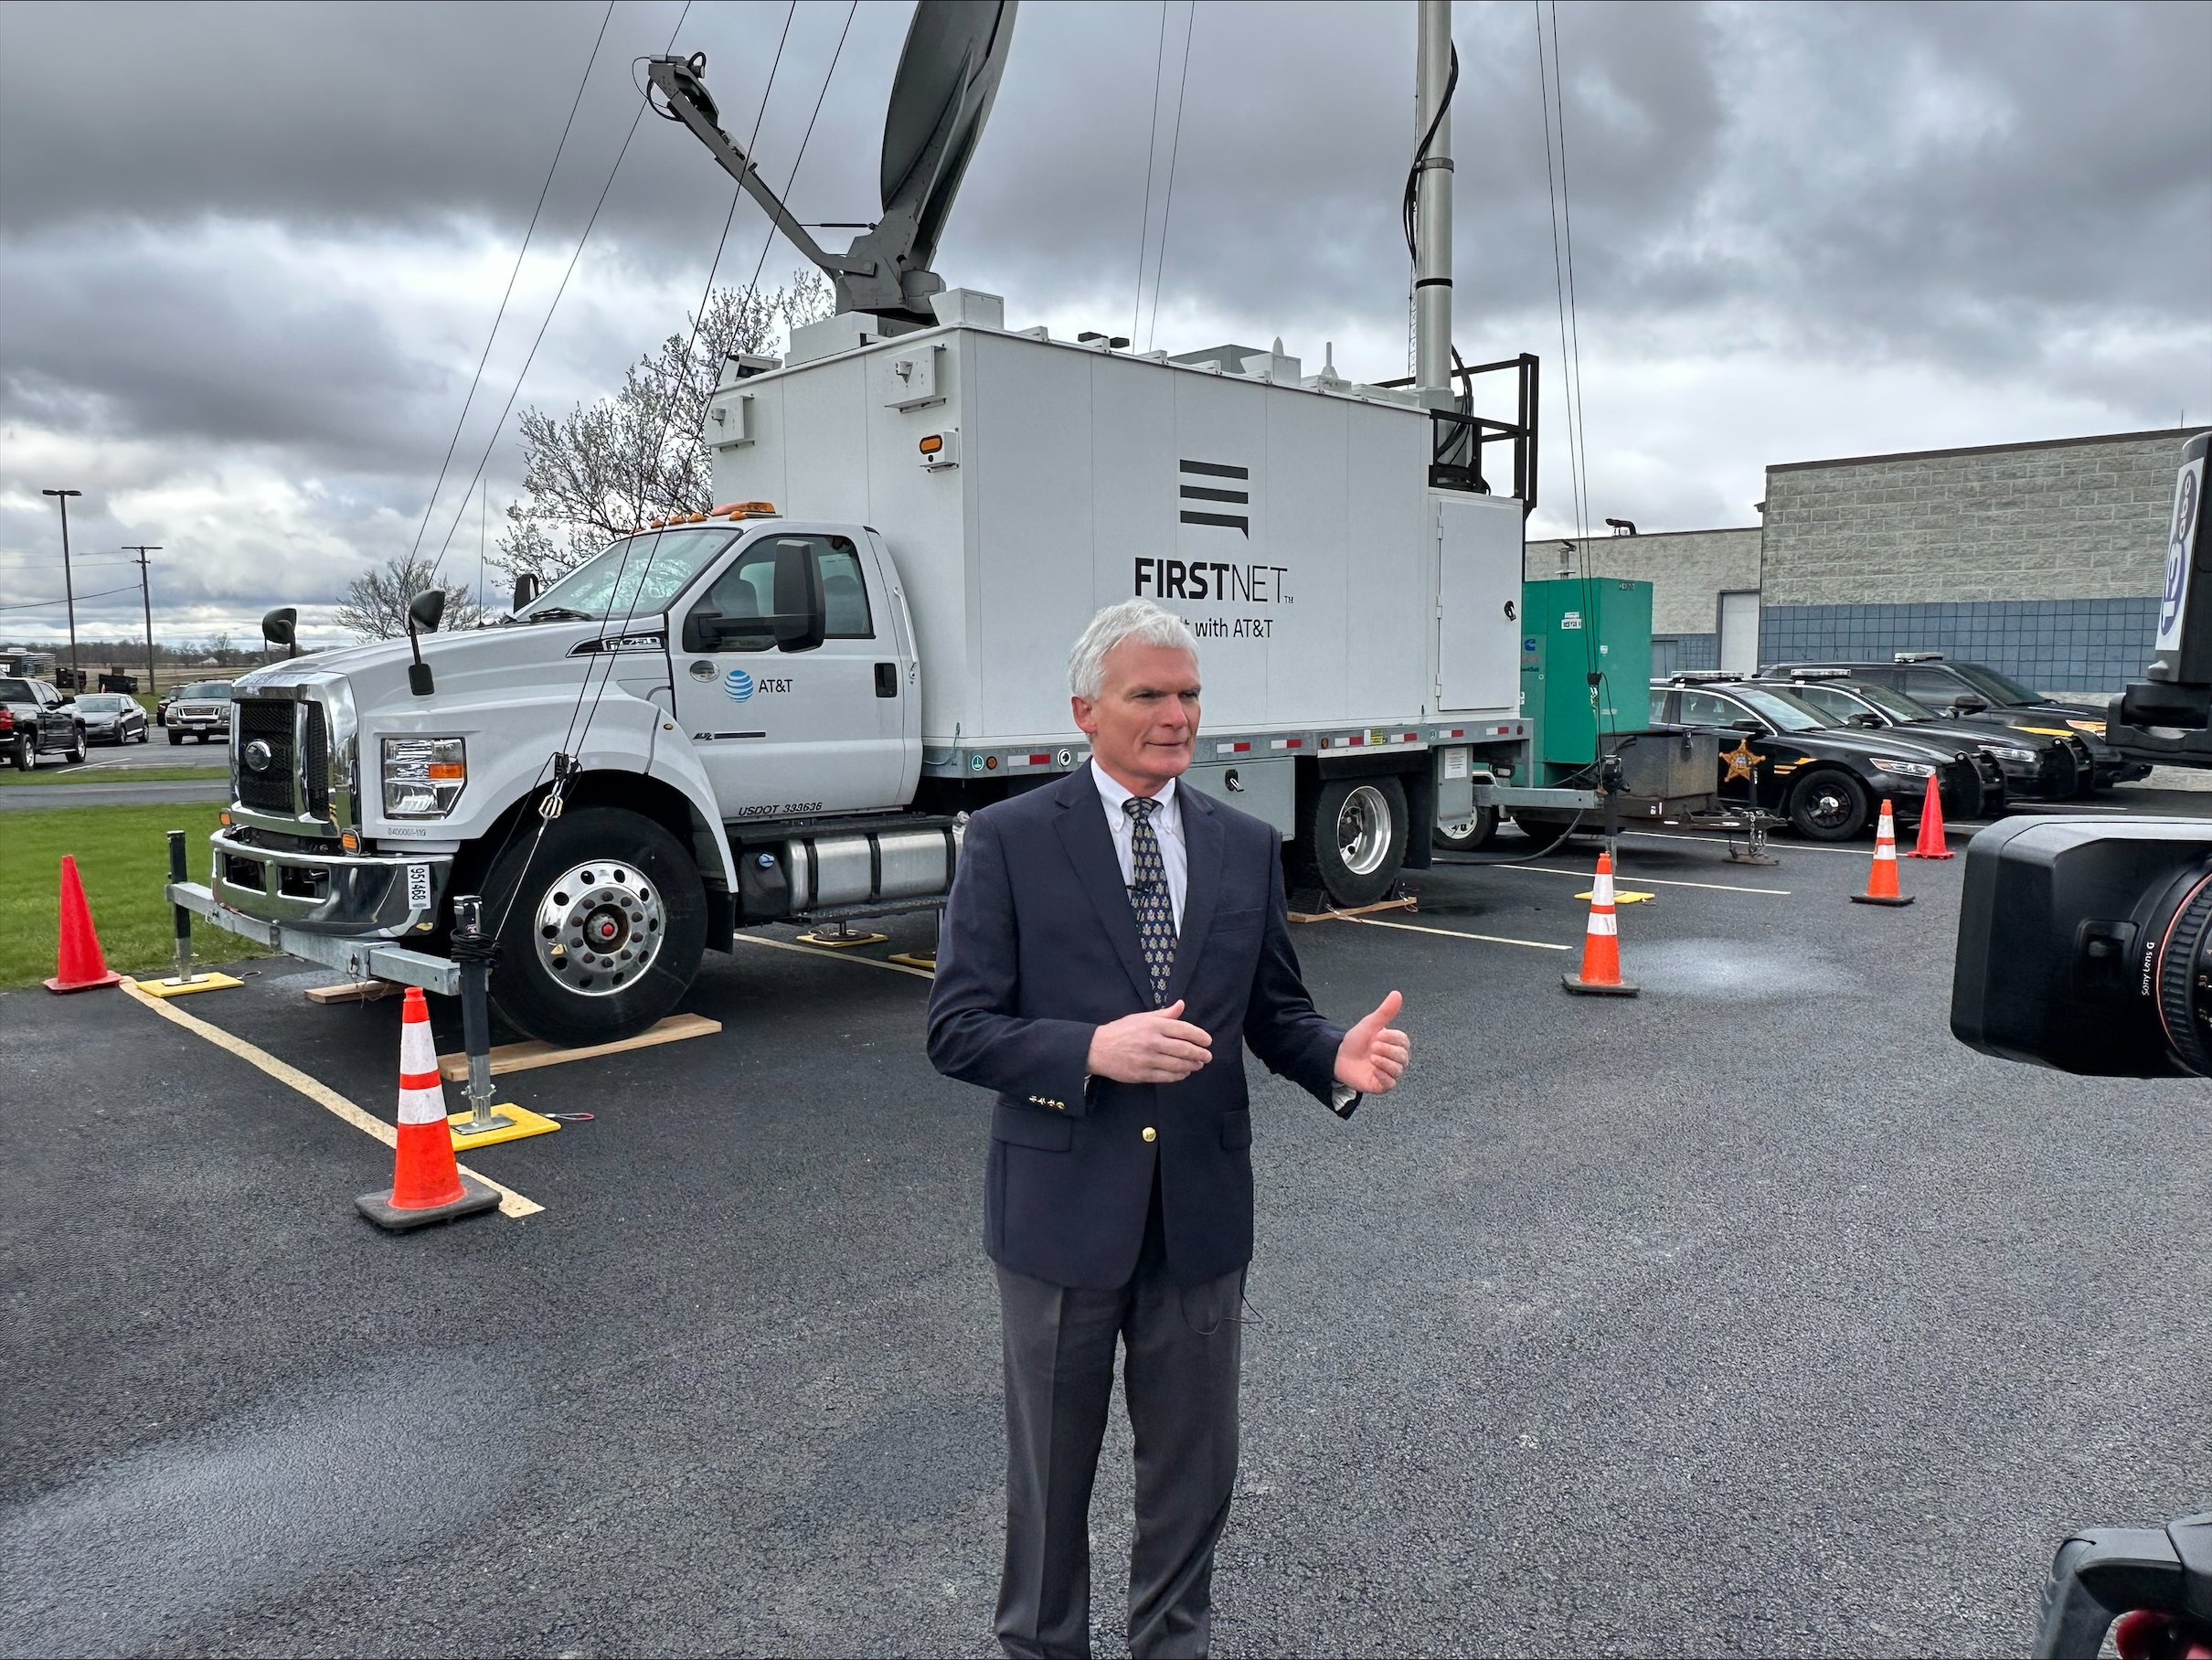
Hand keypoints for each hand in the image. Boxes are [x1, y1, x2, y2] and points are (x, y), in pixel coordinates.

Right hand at [1087, 999, 1213, 1084]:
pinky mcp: (1142, 1074)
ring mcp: (1148, 1059)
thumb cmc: (1121, 1031)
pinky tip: (1184, 1073)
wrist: (1097, 1049)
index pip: (1183, 1029)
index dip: (1199, 1036)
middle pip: (1184, 1049)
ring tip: (1198, 1065)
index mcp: (1153, 1025)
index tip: (1208, 1041)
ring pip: (1178, 1064)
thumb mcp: (1142, 1018)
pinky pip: (1167, 1077)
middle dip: (1200, 1053)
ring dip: (1192, 1065)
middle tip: (1207, 1056)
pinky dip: (1179, 1075)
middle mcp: (1152, 1041)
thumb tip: (1181, 1004)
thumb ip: (1164, 1014)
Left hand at [1334, 990, 1408, 1094]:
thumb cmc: (1356, 1040)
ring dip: (1384, 1062)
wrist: (1339, 1056)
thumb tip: (1397, 993)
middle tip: (1373, 1046)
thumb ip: (1385, 1011)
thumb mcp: (1370, 1024)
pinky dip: (1382, 1075)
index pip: (1404, 1041)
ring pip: (1398, 1070)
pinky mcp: (1382, 1085)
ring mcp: (1389, 1073)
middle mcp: (1396, 1059)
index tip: (1377, 1035)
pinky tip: (1372, 1069)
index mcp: (1395, 1044)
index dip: (1392, 1038)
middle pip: (1403, 1056)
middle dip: (1387, 1050)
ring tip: (1371, 1058)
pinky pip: (1390, 1083)